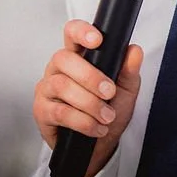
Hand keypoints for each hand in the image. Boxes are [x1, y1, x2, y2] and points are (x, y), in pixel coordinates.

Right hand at [33, 19, 142, 176]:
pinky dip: (82, 121)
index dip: (81, 31)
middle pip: (64, 59)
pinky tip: (96, 127)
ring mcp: (47, 89)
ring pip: (61, 85)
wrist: (100, 145)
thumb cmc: (110, 109)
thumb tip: (134, 51)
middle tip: (109, 92)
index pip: (72, 33)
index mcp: (78, 56)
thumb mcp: (126, 89)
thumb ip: (129, 70)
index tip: (97, 40)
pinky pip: (59, 112)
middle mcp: (58, 69)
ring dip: (89, 102)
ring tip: (106, 116)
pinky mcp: (42, 111)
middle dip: (90, 76)